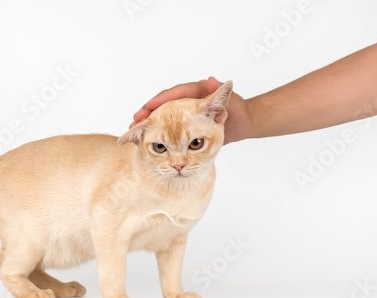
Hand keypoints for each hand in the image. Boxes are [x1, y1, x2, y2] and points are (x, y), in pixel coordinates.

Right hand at [130, 76, 249, 143]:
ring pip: (162, 116)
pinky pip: (167, 126)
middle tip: (134, 121)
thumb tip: (212, 80)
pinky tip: (145, 139)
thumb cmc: (238, 111)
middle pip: (163, 105)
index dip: (160, 100)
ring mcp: (184, 113)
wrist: (243, 123)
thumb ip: (220, 95)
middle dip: (148, 112)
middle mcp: (187, 101)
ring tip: (133, 131)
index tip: (147, 107)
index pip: (174, 94)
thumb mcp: (231, 103)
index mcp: (196, 92)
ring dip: (148, 123)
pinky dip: (156, 132)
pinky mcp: (184, 124)